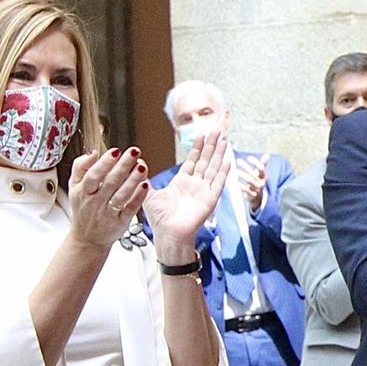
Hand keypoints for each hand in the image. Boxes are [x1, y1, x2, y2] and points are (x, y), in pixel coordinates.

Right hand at [69, 148, 149, 248]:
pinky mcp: (120, 222)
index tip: (115, 151)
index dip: (104, 163)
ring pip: (121, 195)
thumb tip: (93, 152)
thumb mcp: (74, 187)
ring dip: (133, 180)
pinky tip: (146, 185)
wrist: (87, 238)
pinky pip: (130, 209)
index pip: (92, 175)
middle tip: (134, 152)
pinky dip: (138, 197)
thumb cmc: (83, 207)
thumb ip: (80, 167)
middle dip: (123, 166)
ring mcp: (108, 213)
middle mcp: (95, 203)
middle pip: (109, 183)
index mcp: (83, 192)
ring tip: (142, 166)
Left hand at [145, 130, 230, 257]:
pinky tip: (228, 160)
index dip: (197, 148)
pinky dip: (223, 171)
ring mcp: (204, 191)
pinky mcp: (210, 199)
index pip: (192, 161)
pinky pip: (218, 182)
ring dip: (218, 154)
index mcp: (182, 183)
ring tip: (224, 139)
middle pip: (205, 160)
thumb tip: (138, 165)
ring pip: (213, 167)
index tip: (200, 135)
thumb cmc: (160, 220)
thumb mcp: (149, 195)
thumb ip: (145, 180)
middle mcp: (195, 185)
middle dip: (210, 145)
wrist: (169, 235)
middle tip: (216, 130)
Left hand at [238, 152, 268, 212]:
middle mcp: (261, 182)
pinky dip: (242, 186)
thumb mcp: (261, 174)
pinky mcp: (252, 196)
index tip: (248, 157)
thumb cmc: (257, 182)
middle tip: (238, 160)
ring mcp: (257, 189)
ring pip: (251, 182)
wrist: (258, 197)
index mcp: (264, 176)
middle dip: (246, 167)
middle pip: (254, 174)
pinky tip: (236, 181)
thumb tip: (267, 154)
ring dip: (244, 175)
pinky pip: (247, 191)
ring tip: (236, 171)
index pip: (261, 168)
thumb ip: (263, 164)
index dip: (256, 162)